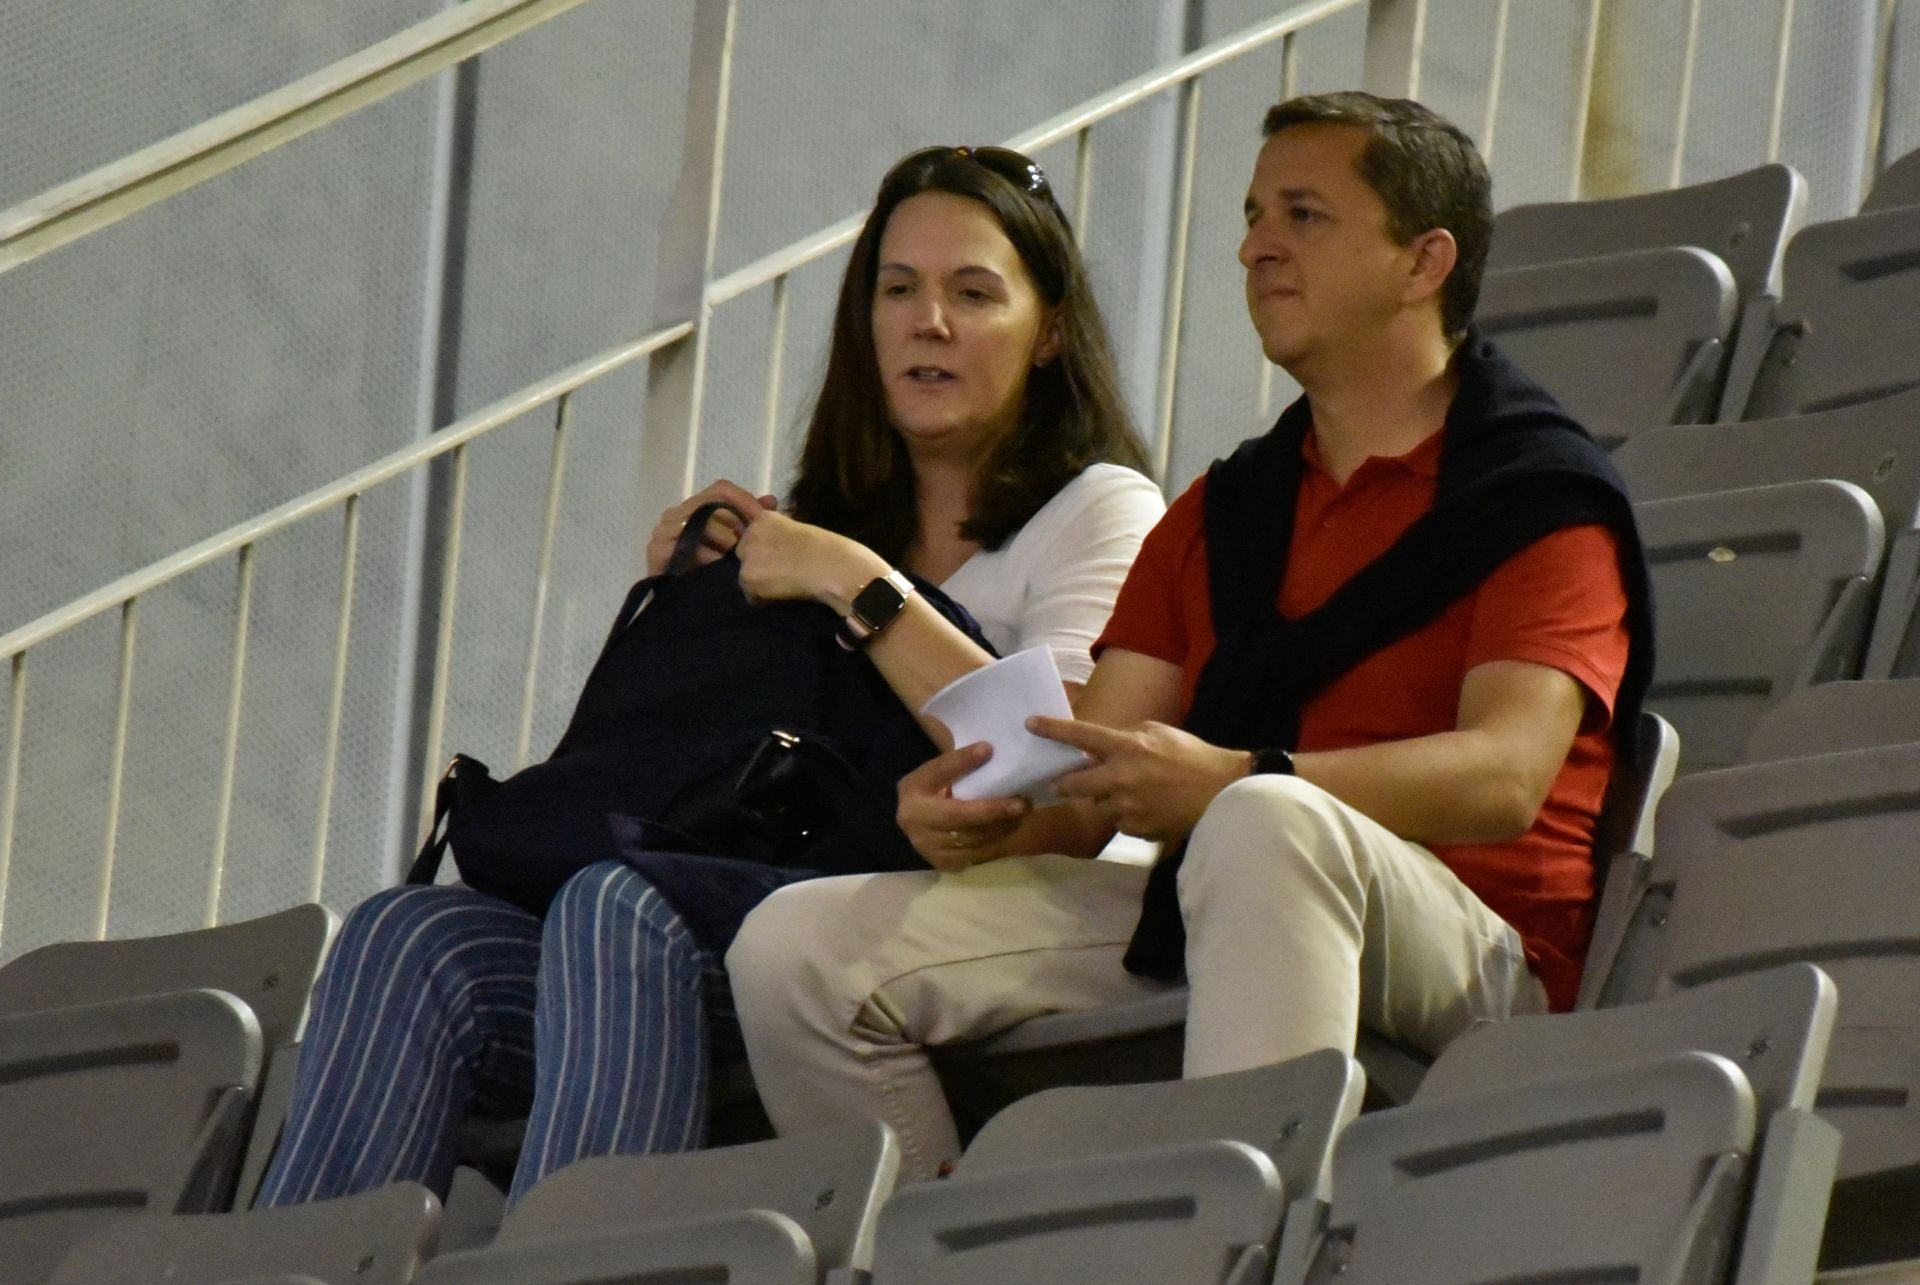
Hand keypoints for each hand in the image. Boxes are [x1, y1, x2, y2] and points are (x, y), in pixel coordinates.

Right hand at [645, 479, 778, 576]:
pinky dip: (702, 553)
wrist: (684, 606)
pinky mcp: (656, 549)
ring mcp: (664, 530)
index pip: (721, 489)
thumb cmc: (712, 571)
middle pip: (707, 502)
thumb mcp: (739, 544)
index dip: (744, 499)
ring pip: (694, 521)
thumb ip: (752, 521)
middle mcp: (679, 513)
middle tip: (750, 538)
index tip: (764, 517)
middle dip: (733, 519)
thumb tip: (771, 500)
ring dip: (719, 535)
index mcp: (697, 507)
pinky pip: (679, 544)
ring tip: (736, 551)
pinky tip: (717, 563)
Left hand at [735, 510, 886, 606]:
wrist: (832, 566)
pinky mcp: (748, 577)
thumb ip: (779, 535)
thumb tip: (773, 551)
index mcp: (764, 518)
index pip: (751, 536)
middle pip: (743, 554)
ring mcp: (747, 556)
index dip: (765, 549)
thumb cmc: (826, 549)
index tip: (782, 557)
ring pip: (745, 575)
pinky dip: (763, 599)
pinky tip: (783, 593)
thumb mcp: (798, 531)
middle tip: (782, 572)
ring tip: (784, 584)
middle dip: (758, 564)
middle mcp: (750, 533)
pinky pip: (750, 595)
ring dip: (760, 582)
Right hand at [897, 743, 1030, 872]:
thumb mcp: (940, 771)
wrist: (919, 824)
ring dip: (1001, 826)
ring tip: (1022, 812)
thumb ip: (959, 763)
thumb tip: (989, 750)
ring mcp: (927, 846)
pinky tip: (1010, 826)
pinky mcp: (943, 863)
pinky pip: (976, 854)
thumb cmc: (936, 790)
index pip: (938, 771)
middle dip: (993, 810)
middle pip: (958, 816)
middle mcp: (914, 820)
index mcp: (912, 789)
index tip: (988, 749)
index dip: (962, 761)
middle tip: (1022, 803)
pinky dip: (997, 840)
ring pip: (971, 839)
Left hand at [1031, 716, 1248, 842]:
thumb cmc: (1192, 756)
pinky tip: (1150, 807)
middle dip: (1063, 783)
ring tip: (1137, 793)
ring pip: (1099, 804)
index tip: (1030, 723)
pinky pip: (1119, 821)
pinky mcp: (1136, 829)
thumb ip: (1126, 737)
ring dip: (1108, 799)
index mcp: (1128, 747)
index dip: (1053, 729)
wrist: (1222, 792)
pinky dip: (1127, 815)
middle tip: (1059, 782)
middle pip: (1073, 784)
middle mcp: (1121, 778)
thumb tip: (1101, 746)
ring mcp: (1127, 806)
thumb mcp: (1159, 733)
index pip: (1082, 735)